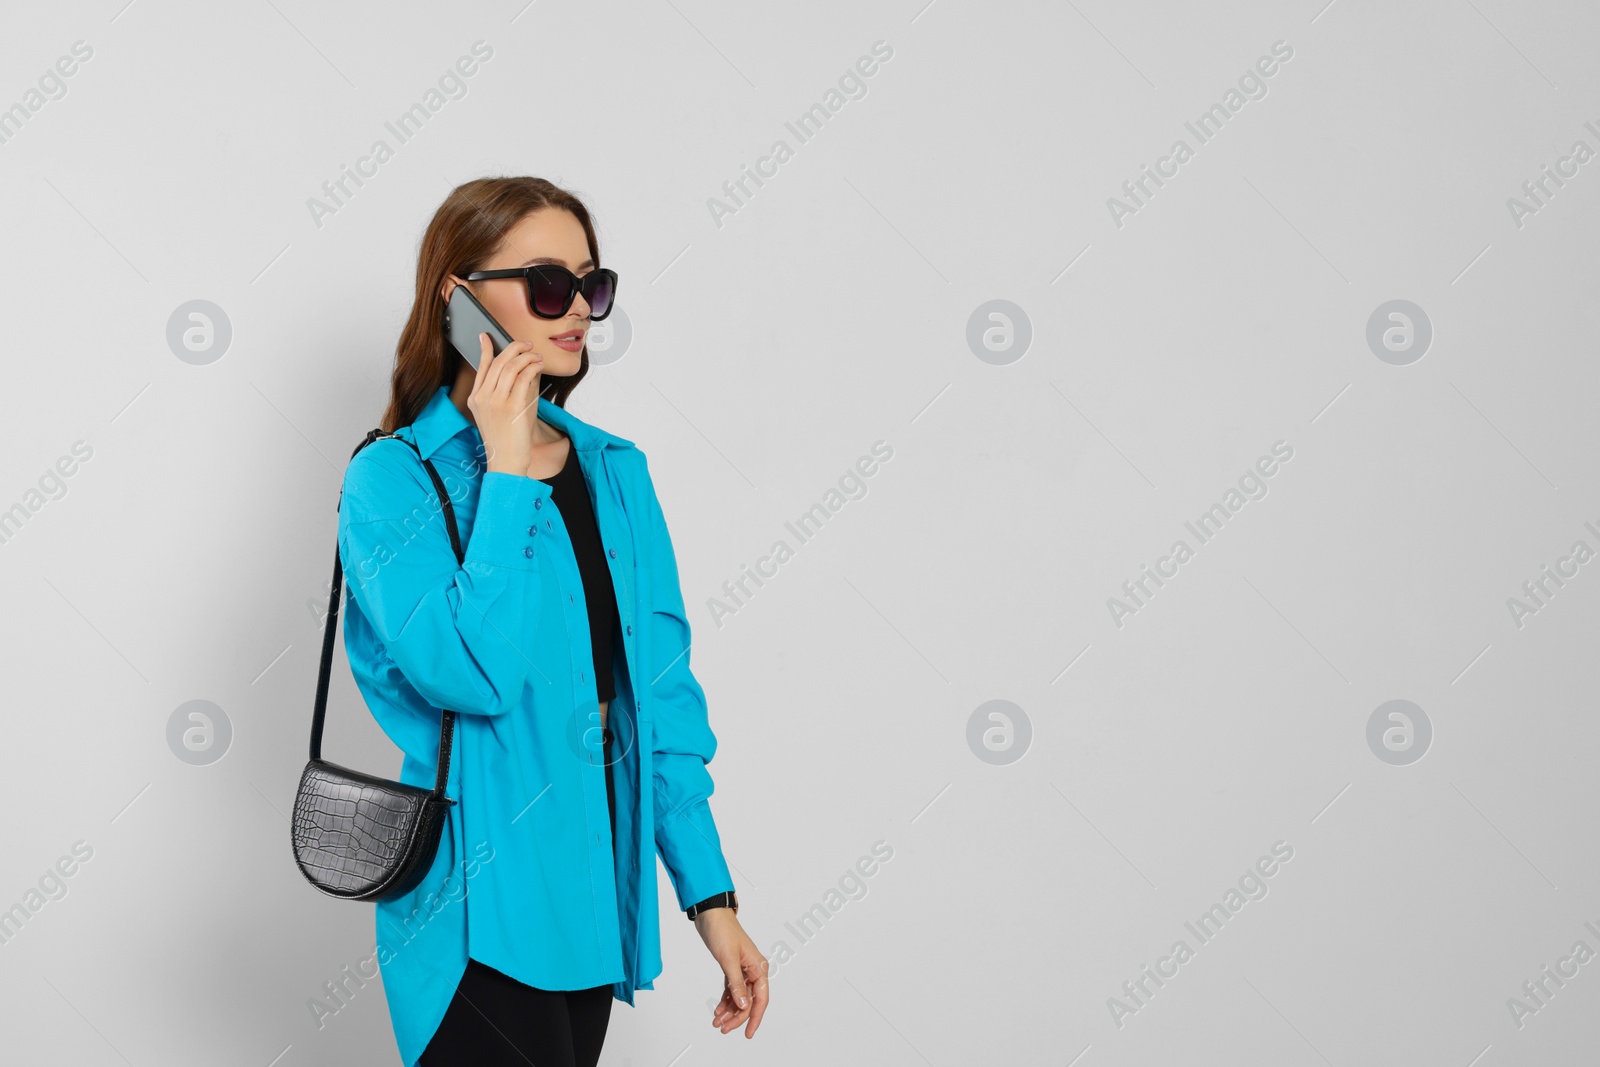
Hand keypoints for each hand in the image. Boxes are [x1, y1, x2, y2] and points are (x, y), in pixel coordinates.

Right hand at [466, 332, 542, 474]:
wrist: (505, 461)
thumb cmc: (505, 439)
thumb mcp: (496, 414)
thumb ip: (502, 391)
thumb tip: (519, 368)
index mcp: (475, 398)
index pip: (481, 366)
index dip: (486, 348)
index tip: (487, 336)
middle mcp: (483, 397)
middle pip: (498, 362)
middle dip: (514, 348)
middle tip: (526, 344)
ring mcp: (497, 402)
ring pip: (512, 366)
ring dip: (527, 356)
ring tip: (536, 356)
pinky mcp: (513, 406)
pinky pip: (524, 377)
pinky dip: (533, 366)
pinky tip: (538, 366)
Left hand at [694, 908, 768, 1037]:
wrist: (710, 914)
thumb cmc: (722, 931)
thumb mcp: (728, 960)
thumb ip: (736, 984)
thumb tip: (744, 1005)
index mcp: (758, 967)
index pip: (761, 999)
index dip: (755, 1018)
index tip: (748, 1033)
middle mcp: (753, 970)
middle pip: (749, 1001)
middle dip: (737, 1017)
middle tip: (723, 1029)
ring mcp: (743, 969)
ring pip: (740, 997)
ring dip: (729, 1011)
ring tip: (717, 1023)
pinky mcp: (732, 968)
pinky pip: (732, 990)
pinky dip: (725, 1001)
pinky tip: (718, 1011)